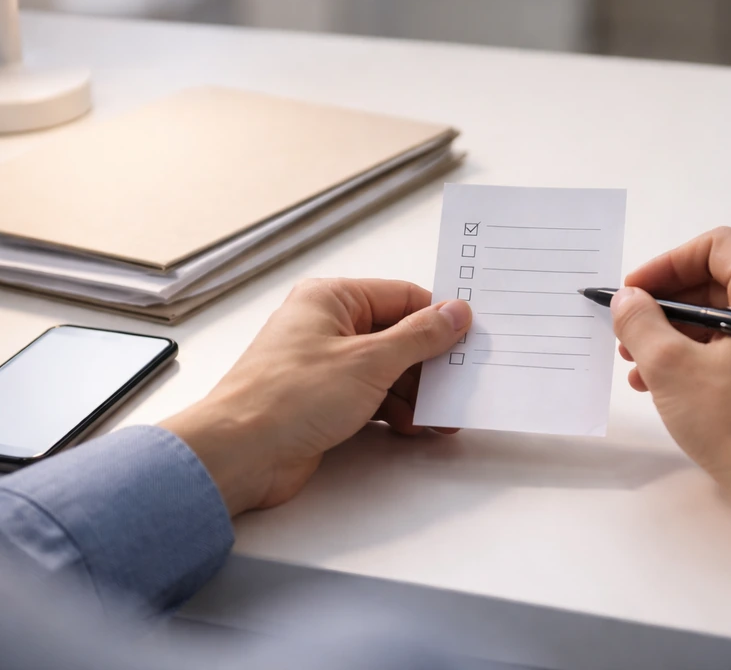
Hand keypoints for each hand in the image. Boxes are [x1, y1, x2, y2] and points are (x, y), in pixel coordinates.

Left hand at [160, 279, 471, 515]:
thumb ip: (419, 337)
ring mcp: (325, 365)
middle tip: (461, 382)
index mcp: (331, 299)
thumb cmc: (287, 398)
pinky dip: (397, 411)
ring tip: (443, 414)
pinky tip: (416, 427)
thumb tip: (455, 314)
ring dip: (416, 393)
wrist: (239, 455)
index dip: (438, 318)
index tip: (469, 338)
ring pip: (388, 371)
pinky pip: (373, 397)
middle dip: (430, 364)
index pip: (402, 297)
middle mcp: (327, 327)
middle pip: (398, 336)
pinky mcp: (325, 401)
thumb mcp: (369, 361)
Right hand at [611, 227, 730, 550]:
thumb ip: (641, 322)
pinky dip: (697, 359)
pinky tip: (663, 387)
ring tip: (638, 363)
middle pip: (717, 284)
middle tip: (629, 327)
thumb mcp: (671, 366)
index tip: (635, 291)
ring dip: (675, 335)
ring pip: (723, 321)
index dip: (667, 263)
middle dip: (665, 304)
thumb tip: (628, 300)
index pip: (715, 247)